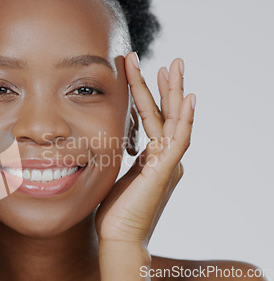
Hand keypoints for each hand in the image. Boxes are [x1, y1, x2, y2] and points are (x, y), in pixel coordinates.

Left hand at [95, 53, 194, 279]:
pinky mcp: (164, 173)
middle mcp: (165, 158)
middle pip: (169, 115)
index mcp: (153, 158)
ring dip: (175, 93)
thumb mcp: (115, 175)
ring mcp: (167, 164)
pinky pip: (178, 142)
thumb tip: (109, 143)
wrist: (118, 237)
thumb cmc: (115, 211)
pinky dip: (185, 120)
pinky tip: (188, 100)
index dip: (150, 95)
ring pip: (174, 121)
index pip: (153, 119)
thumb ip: (119, 157)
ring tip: (175, 66)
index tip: (144, 73)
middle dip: (169, 86)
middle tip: (172, 61)